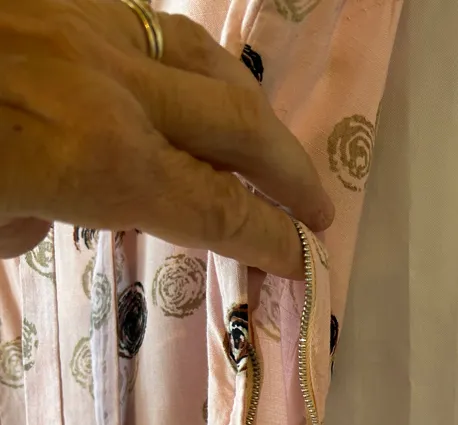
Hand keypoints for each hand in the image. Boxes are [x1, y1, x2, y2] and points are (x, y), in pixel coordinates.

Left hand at [0, 0, 333, 276]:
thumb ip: (38, 220)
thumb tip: (60, 203)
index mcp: (100, 160)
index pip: (219, 210)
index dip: (273, 240)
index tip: (304, 260)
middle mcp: (115, 88)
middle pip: (241, 128)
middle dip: (291, 175)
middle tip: (316, 211)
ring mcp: (89, 28)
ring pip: (208, 62)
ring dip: (253, 112)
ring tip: (269, 149)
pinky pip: (153, 28)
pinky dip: (189, 68)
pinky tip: (191, 90)